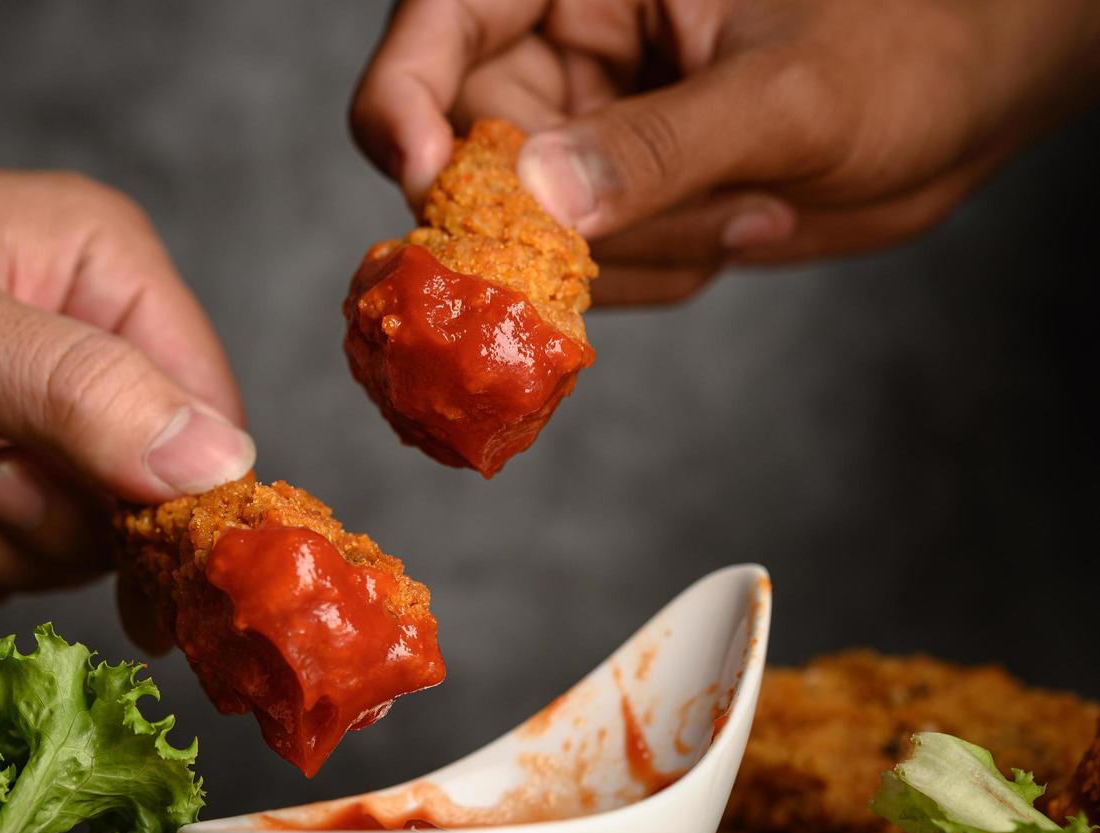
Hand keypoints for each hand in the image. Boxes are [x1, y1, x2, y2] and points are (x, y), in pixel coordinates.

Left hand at [0, 82, 253, 601]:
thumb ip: (88, 398)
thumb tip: (221, 468)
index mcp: (107, 281)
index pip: (210, 417)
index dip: (177, 497)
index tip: (121, 543)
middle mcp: (80, 355)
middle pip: (135, 505)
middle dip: (31, 512)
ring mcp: (17, 425)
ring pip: (56, 550)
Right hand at [352, 0, 1099, 304]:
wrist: (962, 103)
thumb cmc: (902, 45)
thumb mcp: (785, 94)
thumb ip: (661, 145)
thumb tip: (539, 202)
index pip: (438, 25)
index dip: (403, 101)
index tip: (428, 178)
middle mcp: (563, 53)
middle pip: (467, 155)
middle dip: (548, 217)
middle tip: (650, 232)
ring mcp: (584, 134)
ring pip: (531, 234)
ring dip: (636, 252)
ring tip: (751, 206)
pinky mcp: (614, 204)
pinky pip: (589, 273)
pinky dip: (662, 273)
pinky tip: (744, 222)